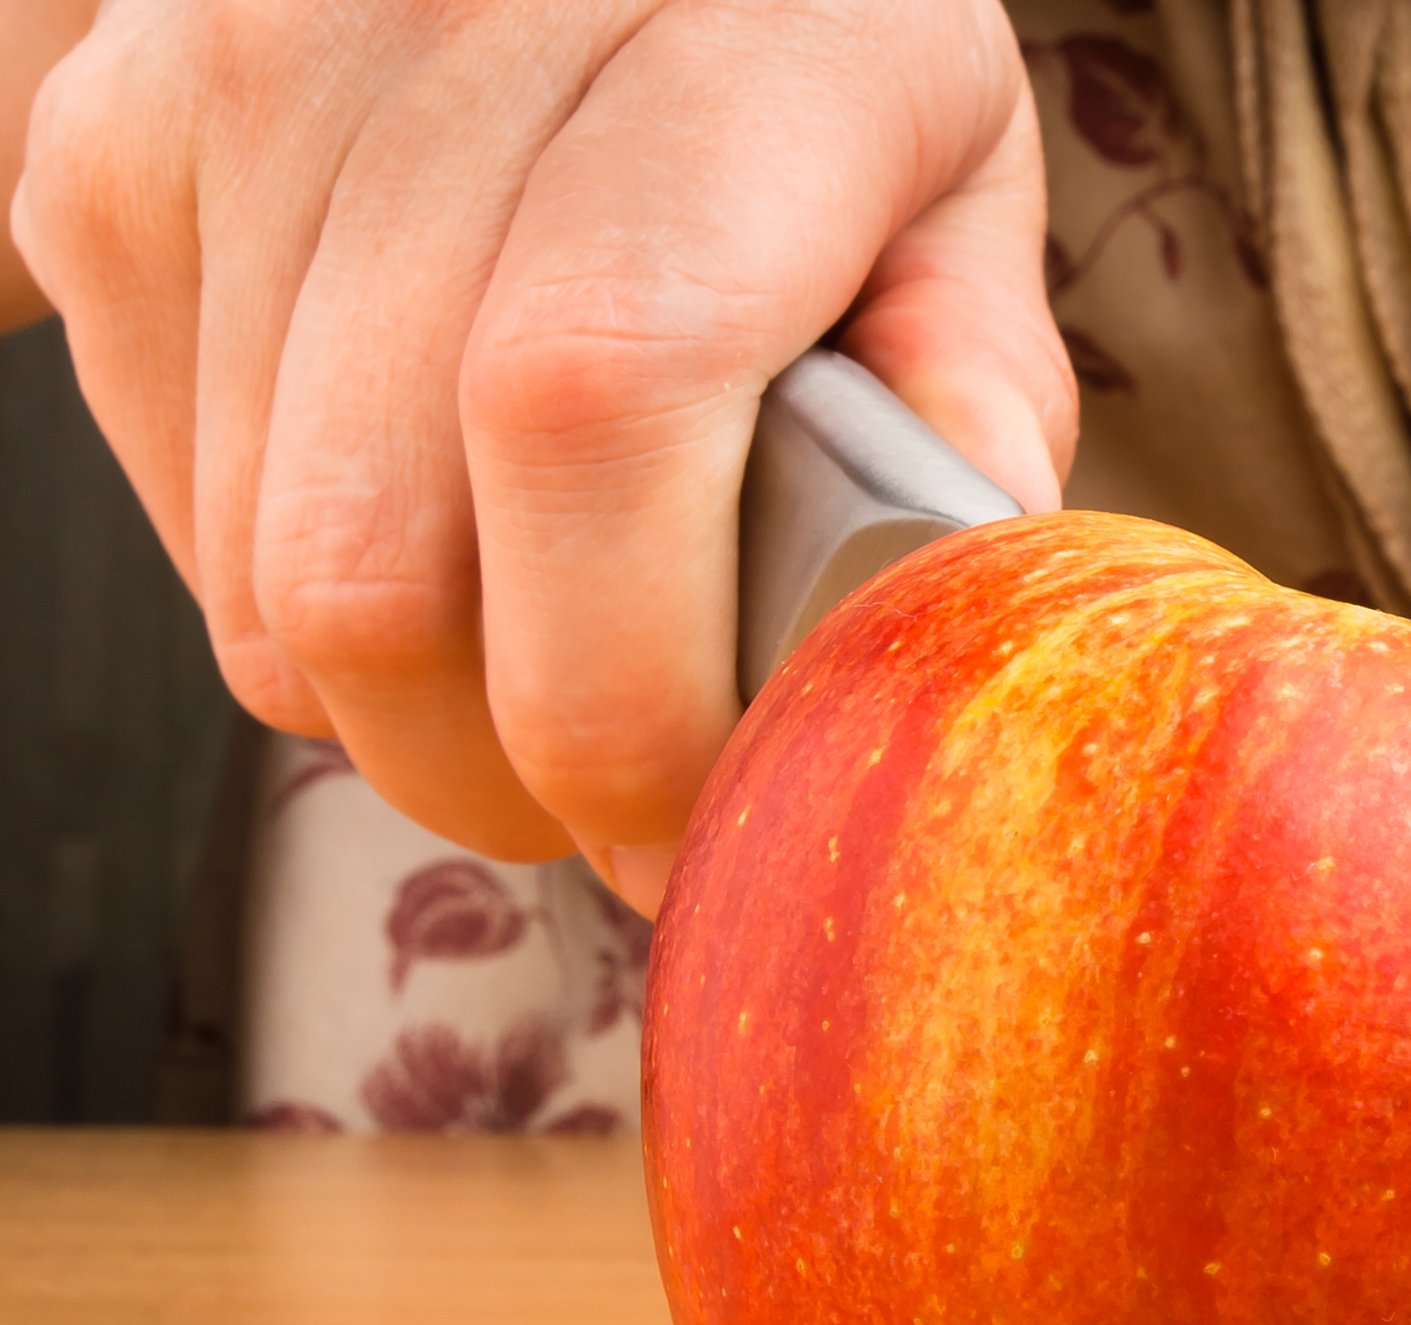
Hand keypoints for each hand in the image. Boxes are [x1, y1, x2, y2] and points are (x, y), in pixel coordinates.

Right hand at [11, 0, 1071, 910]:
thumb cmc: (788, 27)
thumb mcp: (950, 165)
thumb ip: (969, 389)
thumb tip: (918, 622)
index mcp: (711, 45)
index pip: (582, 420)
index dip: (624, 699)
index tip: (702, 821)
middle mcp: (419, 43)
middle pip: (375, 577)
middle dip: (509, 776)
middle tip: (626, 795)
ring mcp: (226, 101)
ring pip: (262, 593)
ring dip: (414, 705)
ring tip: (548, 652)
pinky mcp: (103, 168)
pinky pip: (182, 517)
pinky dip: (310, 594)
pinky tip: (436, 518)